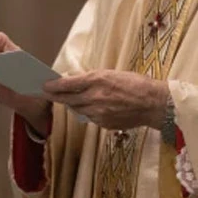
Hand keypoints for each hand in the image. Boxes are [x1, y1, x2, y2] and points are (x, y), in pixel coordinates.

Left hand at [43, 70, 168, 130]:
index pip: (67, 84)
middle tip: (49, 93)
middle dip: (57, 96)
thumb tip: (74, 80)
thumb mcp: (111, 74)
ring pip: (77, 109)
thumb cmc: (135, 84)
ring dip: (73, 104)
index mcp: (97, 80)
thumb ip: (91, 78)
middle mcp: (95, 97)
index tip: (44, 85)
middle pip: (68, 99)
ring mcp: (98, 113)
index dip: (53, 86)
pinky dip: (88, 112)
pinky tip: (94, 107)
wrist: (153, 103)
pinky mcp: (103, 124)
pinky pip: (90, 118)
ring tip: (72, 99)